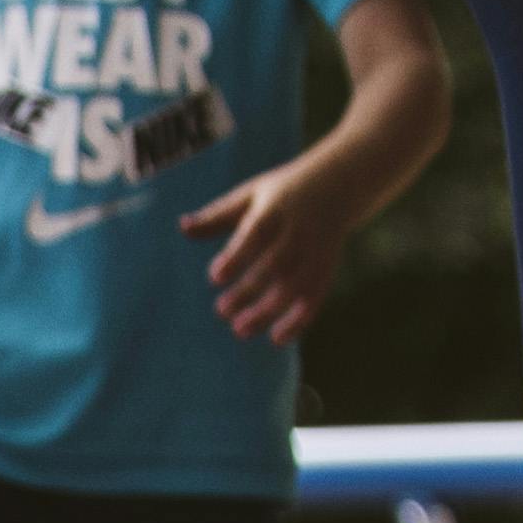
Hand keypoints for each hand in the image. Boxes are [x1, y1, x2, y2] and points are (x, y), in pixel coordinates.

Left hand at [179, 154, 366, 341]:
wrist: (340, 184)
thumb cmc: (283, 192)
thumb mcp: (250, 195)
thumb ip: (217, 216)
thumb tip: (182, 227)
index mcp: (275, 211)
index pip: (255, 234)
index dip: (237, 257)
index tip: (215, 277)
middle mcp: (298, 233)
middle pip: (274, 265)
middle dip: (248, 291)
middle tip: (221, 311)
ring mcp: (315, 253)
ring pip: (294, 286)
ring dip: (269, 311)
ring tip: (240, 330)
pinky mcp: (326, 268)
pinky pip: (315, 297)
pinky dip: (299, 320)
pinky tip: (276, 339)